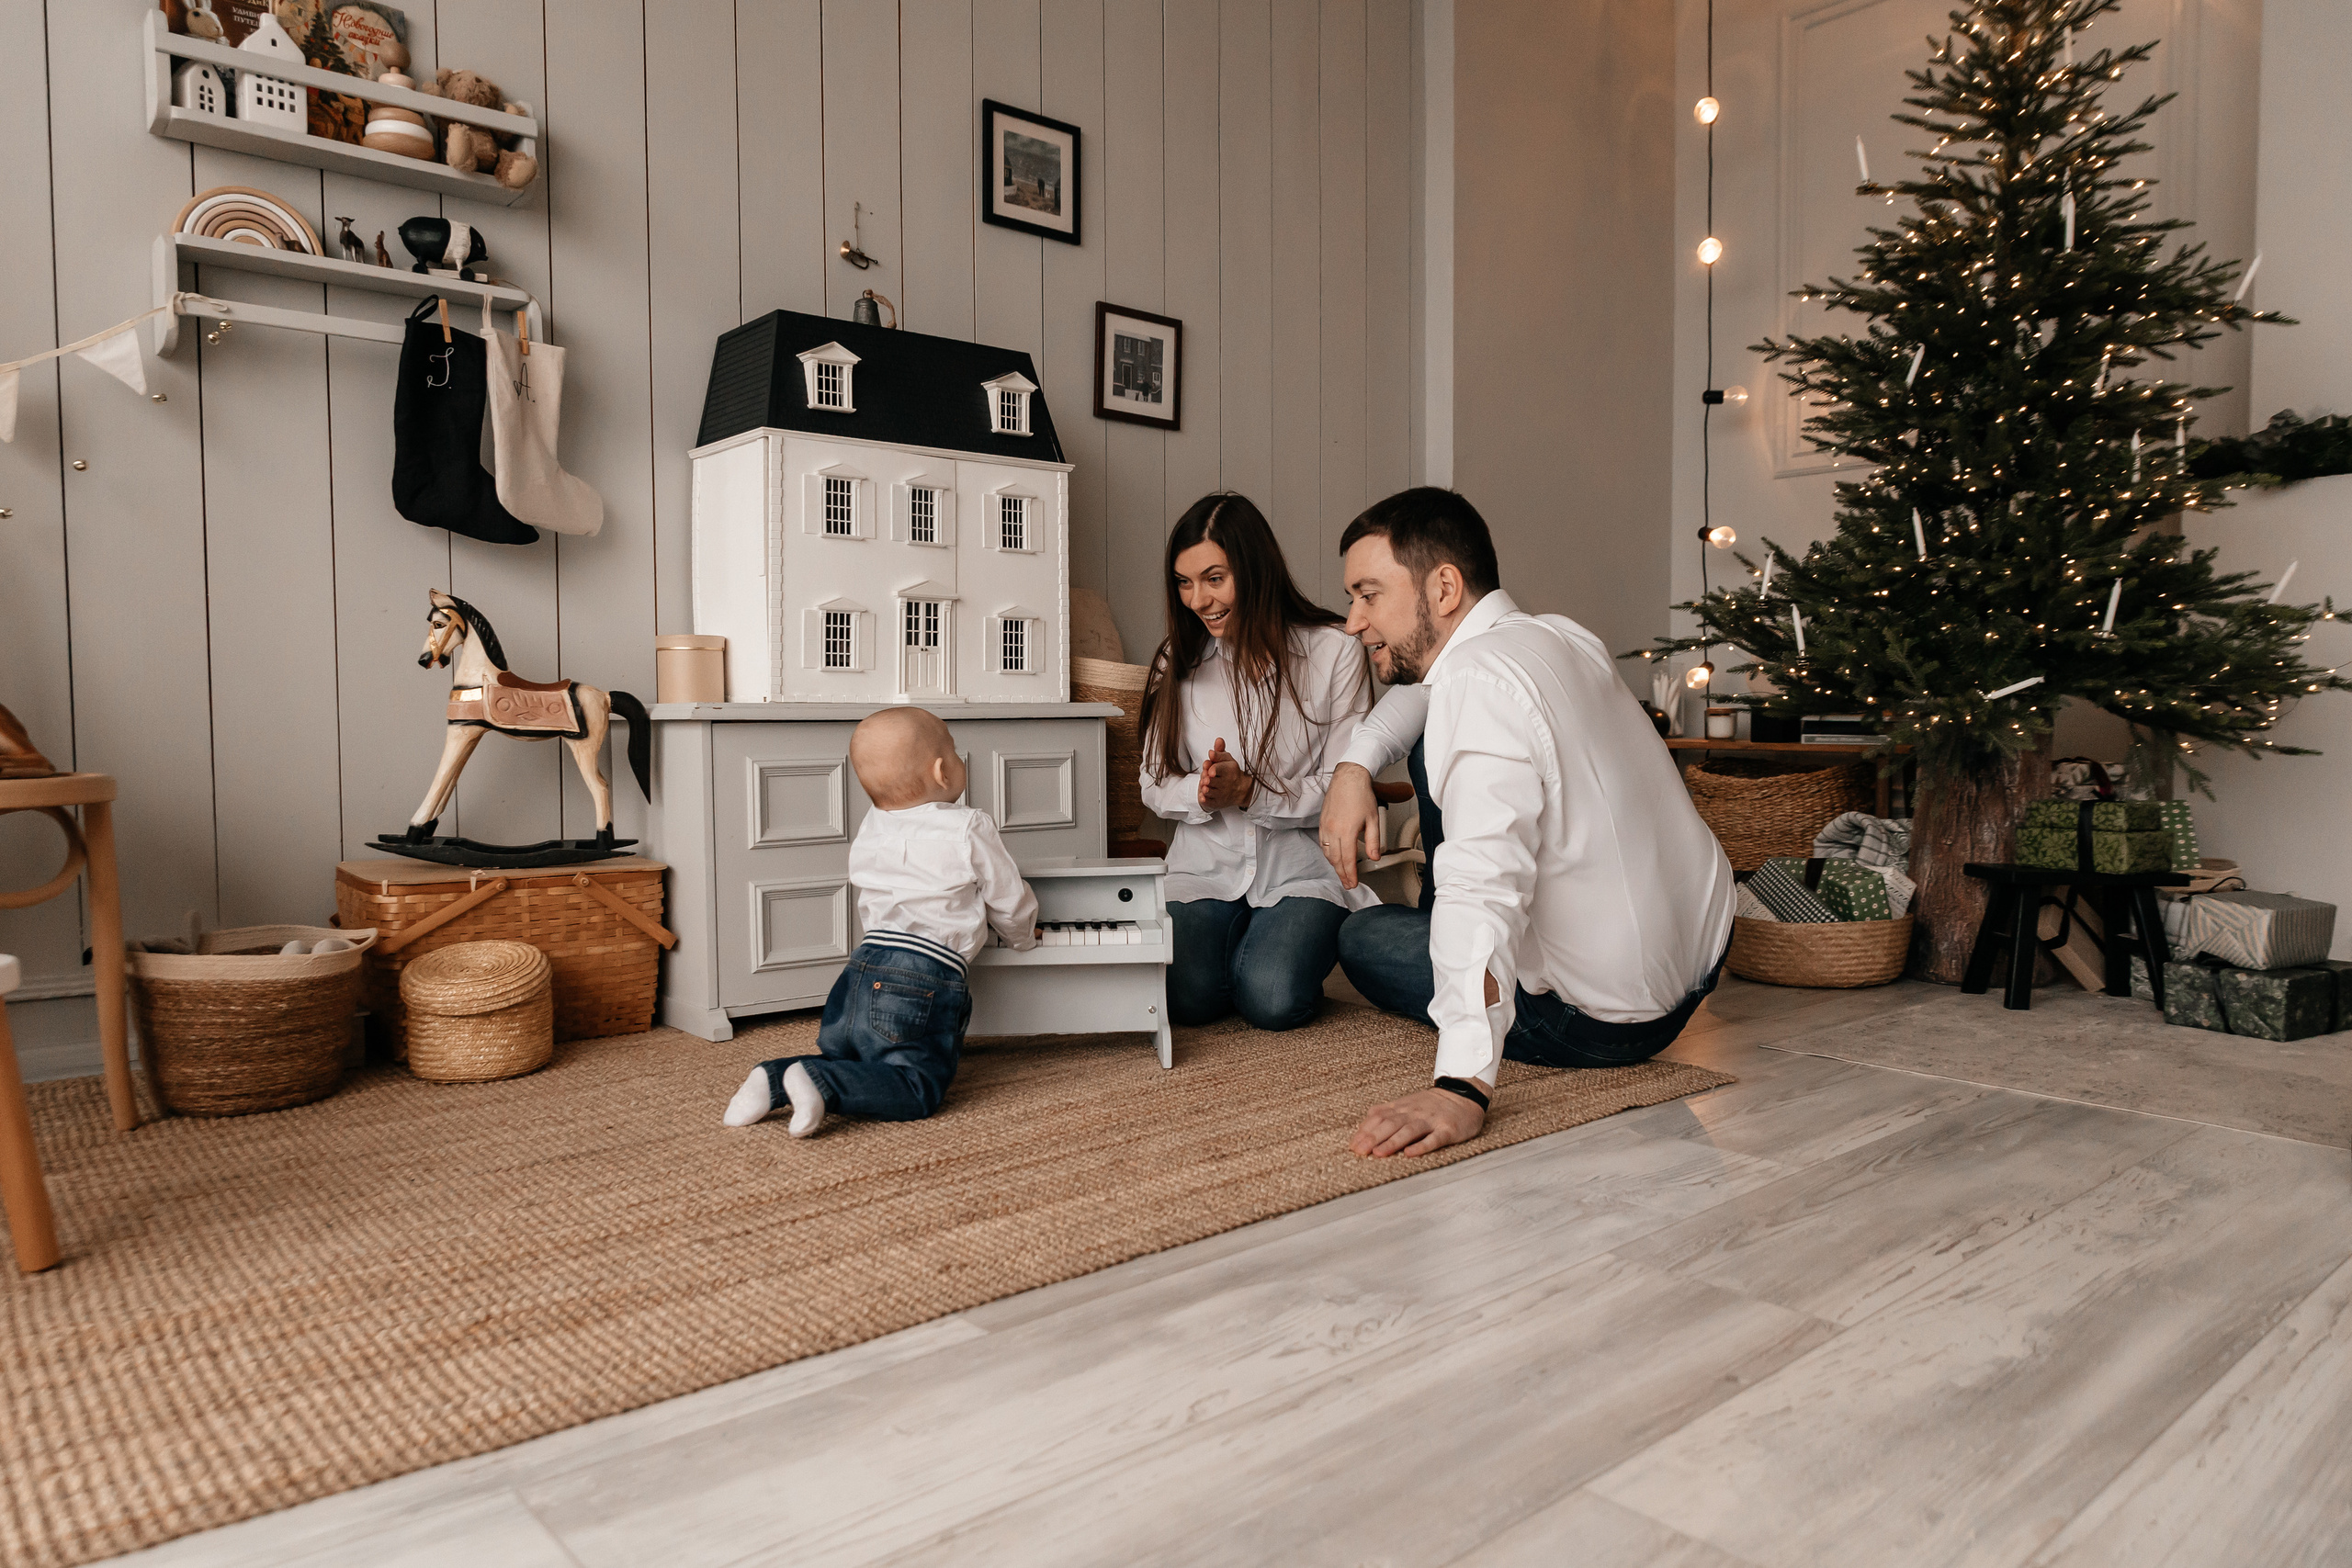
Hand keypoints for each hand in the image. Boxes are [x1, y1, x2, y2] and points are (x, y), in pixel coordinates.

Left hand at [1198, 738, 1254, 811]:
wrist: (1241, 790)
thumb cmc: (1231, 772)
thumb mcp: (1227, 760)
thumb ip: (1220, 751)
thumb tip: (1218, 740)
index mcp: (1229, 770)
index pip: (1220, 769)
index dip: (1213, 769)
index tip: (1210, 771)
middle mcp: (1226, 782)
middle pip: (1212, 781)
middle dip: (1206, 779)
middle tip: (1205, 779)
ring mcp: (1222, 793)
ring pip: (1210, 791)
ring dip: (1205, 788)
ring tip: (1204, 786)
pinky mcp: (1218, 802)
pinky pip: (1209, 802)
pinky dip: (1204, 799)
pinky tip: (1202, 796)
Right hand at [1319, 762, 1381, 888]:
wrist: (1348, 778)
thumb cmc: (1361, 795)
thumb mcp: (1373, 819)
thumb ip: (1373, 841)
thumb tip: (1375, 857)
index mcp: (1347, 831)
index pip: (1348, 860)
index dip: (1350, 874)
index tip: (1353, 883)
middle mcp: (1333, 831)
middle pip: (1335, 860)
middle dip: (1342, 874)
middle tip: (1348, 883)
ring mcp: (1325, 827)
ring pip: (1327, 853)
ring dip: (1334, 865)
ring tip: (1342, 873)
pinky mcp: (1322, 823)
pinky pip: (1322, 844)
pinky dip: (1328, 854)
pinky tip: (1333, 857)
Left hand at [1350, 1085, 1486, 1157]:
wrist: (1464, 1095)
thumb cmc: (1432, 1105)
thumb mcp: (1407, 1104)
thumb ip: (1386, 1113)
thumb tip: (1363, 1128)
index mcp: (1402, 1107)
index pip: (1379, 1117)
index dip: (1365, 1131)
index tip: (1353, 1145)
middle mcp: (1414, 1113)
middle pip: (1390, 1124)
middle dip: (1373, 1138)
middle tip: (1359, 1152)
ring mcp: (1431, 1121)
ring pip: (1409, 1131)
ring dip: (1392, 1142)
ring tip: (1378, 1153)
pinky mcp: (1448, 1130)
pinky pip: (1434, 1138)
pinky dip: (1421, 1147)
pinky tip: (1410, 1154)